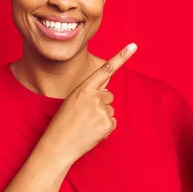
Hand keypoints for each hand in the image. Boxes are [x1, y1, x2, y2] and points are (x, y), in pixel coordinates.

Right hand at [39, 43, 137, 164]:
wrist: (58, 146)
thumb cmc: (63, 123)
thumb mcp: (72, 101)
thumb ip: (89, 93)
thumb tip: (107, 94)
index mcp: (83, 88)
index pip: (105, 69)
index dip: (121, 57)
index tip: (133, 46)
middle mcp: (94, 97)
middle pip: (109, 95)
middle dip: (100, 104)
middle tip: (84, 115)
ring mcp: (102, 111)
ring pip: (110, 109)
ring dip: (101, 117)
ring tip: (86, 125)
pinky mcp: (108, 124)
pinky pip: (112, 122)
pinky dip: (105, 128)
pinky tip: (92, 132)